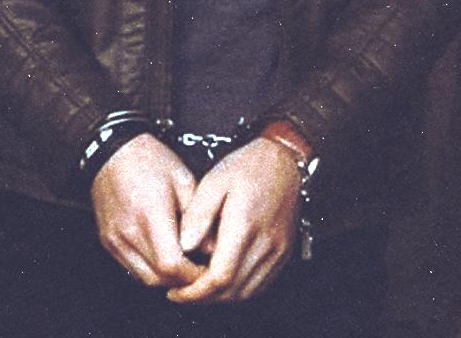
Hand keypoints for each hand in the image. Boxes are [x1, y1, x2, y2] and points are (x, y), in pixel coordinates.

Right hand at [91, 134, 203, 287]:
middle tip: (199, 267)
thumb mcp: (184, 181)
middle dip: (183, 279)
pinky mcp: (108, 241)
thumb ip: (200, 218)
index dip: (193, 274)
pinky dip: (150, 269)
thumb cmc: (148, 160)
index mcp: (150, 215)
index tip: (207, 268)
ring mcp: (115, 239)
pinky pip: (132, 268)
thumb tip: (213, 249)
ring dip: (166, 277)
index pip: (172, 265)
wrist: (111, 150)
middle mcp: (129, 232)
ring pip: (145, 278)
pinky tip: (162, 255)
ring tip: (182, 262)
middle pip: (159, 278)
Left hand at [167, 138, 301, 304]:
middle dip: (203, 299)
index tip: (176, 292)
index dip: (196, 291)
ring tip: (196, 290)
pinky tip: (221, 283)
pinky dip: (238, 291)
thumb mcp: (214, 181)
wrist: (285, 162)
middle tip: (180, 293)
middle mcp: (265, 243)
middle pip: (233, 290)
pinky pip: (260, 284)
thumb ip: (198, 214)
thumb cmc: (247, 167)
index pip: (220, 276)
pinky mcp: (283, 254)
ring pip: (247, 292)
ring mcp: (278, 251)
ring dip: (220, 298)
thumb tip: (184, 246)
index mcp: (245, 225)